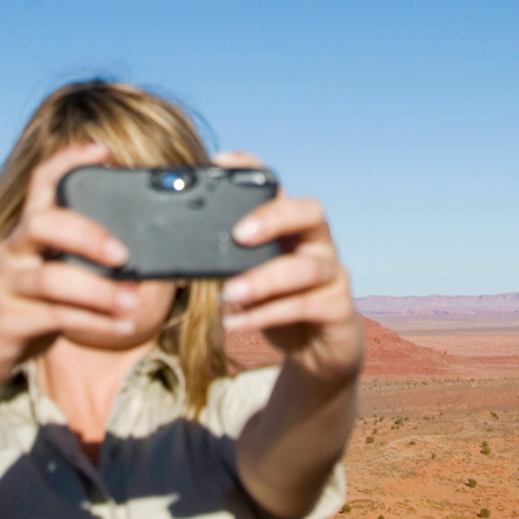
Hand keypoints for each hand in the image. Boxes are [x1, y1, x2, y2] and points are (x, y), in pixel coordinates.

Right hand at [0, 143, 141, 394]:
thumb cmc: (25, 310)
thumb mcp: (48, 278)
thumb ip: (78, 264)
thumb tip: (139, 260)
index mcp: (25, 235)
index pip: (40, 184)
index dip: (67, 162)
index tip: (101, 151)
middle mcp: (11, 251)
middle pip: (43, 223)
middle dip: (87, 234)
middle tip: (123, 254)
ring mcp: (5, 285)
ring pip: (52, 278)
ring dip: (99, 290)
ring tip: (133, 301)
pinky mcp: (7, 320)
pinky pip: (56, 317)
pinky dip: (96, 321)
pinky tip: (122, 325)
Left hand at [218, 152, 363, 381]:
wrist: (317, 354)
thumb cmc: (277, 308)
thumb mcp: (248, 281)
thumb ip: (227, 264)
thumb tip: (180, 256)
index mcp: (292, 227)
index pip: (278, 187)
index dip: (253, 169)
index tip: (219, 163)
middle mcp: (317, 244)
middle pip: (309, 212)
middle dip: (274, 218)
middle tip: (238, 234)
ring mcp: (333, 275)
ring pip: (306, 268)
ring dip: (264, 279)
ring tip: (230, 293)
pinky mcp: (339, 310)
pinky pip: (304, 307)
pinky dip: (267, 314)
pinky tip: (236, 322)